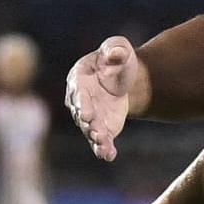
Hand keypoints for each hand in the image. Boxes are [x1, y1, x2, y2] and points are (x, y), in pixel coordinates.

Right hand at [64, 36, 141, 161]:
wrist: (125, 77)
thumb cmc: (117, 59)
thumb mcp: (118, 48)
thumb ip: (115, 50)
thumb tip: (116, 54)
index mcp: (79, 79)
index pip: (78, 92)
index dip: (82, 103)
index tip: (85, 113)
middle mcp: (80, 101)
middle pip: (81, 114)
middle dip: (88, 124)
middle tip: (95, 131)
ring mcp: (90, 117)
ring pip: (89, 130)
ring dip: (96, 139)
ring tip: (103, 146)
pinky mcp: (102, 128)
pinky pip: (101, 141)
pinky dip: (104, 149)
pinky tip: (109, 156)